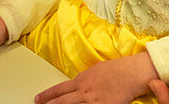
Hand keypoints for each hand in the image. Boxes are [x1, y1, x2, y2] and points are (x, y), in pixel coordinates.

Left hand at [37, 53, 156, 103]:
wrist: (130, 73)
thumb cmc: (116, 69)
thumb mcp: (96, 69)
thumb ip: (85, 78)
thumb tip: (78, 83)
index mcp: (81, 80)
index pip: (59, 89)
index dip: (47, 95)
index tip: (38, 99)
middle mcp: (84, 91)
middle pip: (62, 102)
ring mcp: (93, 101)